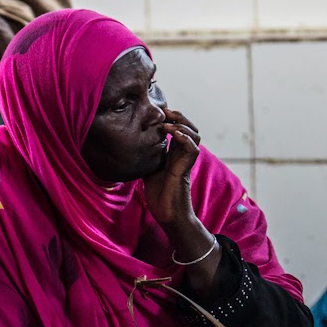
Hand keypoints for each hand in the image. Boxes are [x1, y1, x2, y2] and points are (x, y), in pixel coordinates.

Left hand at [142, 109, 200, 229]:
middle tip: (165, 111)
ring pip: (195, 135)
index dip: (172, 119)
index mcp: (175, 154)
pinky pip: (192, 148)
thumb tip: (131, 147)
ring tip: (168, 122)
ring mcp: (186, 161)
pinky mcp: (185, 169)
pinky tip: (172, 134)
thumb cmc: (160, 196)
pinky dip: (183, 138)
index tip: (159, 112)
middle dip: (179, 117)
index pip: (179, 130)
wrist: (168, 215)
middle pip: (190, 128)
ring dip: (182, 125)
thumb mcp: (148, 171)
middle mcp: (182, 155)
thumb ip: (146, 157)